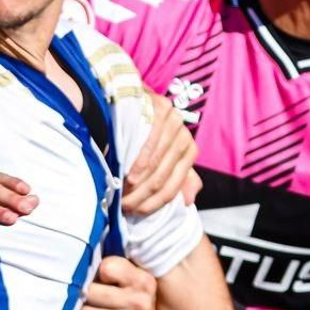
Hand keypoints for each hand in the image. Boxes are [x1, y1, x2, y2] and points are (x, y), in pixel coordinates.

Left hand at [78, 255, 160, 309]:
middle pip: (91, 292)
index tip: (100, 279)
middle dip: (83, 295)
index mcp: (143, 280)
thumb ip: (113, 267)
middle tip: (85, 297)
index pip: (106, 268)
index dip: (96, 272)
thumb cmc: (130, 301)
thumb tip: (79, 260)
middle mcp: (141, 301)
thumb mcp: (130, 279)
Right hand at [123, 89, 199, 216]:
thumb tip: (188, 201)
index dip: (156, 201)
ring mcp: (174, 121)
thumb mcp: (161, 157)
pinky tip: (128, 173)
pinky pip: (150, 141)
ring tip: (121, 195)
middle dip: (142, 195)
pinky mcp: (161, 108)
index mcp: (189, 149)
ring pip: (157, 161)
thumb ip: (178, 178)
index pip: (175, 183)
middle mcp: (185, 135)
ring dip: (138, 182)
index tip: (137, 212)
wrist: (131, 97)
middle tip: (123, 207)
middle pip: (163, 174)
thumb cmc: (142, 133)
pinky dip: (139, 160)